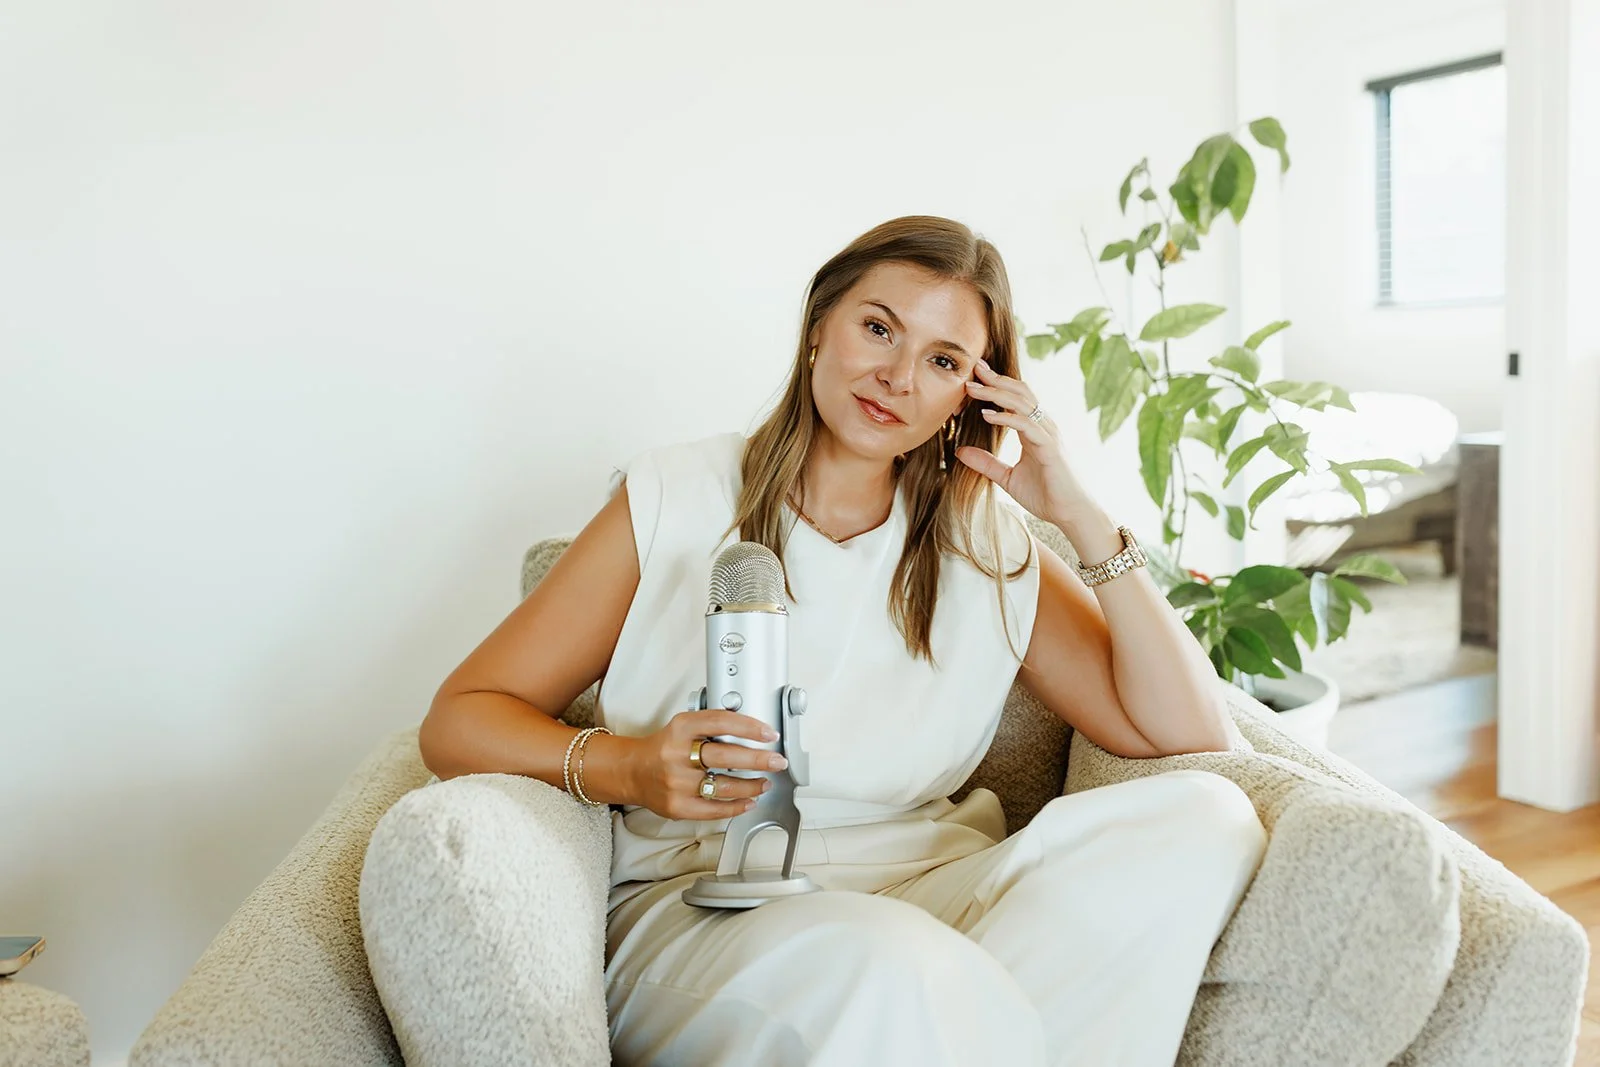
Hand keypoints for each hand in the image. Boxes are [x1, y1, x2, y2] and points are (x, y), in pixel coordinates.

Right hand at [623, 709, 789, 820]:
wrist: (633, 771)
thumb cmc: (664, 748)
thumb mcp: (683, 726)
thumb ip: (712, 725)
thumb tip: (751, 729)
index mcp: (680, 729)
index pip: (720, 722)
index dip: (749, 727)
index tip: (768, 733)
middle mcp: (676, 755)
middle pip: (726, 756)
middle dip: (759, 759)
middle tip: (777, 761)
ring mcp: (676, 783)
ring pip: (724, 786)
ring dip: (752, 785)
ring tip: (765, 782)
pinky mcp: (677, 806)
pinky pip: (714, 809)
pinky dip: (736, 806)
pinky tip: (749, 801)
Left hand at [956, 359, 1089, 524]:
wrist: (1069, 513)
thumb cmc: (1045, 495)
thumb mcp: (1007, 478)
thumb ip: (986, 464)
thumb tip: (960, 452)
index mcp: (1034, 430)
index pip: (1015, 398)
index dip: (996, 385)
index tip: (974, 375)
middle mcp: (1043, 426)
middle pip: (1019, 392)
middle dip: (995, 379)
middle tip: (973, 367)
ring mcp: (1048, 434)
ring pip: (1021, 403)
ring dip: (995, 393)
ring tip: (972, 388)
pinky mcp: (1049, 447)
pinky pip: (1026, 425)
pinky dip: (1005, 417)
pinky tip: (986, 415)